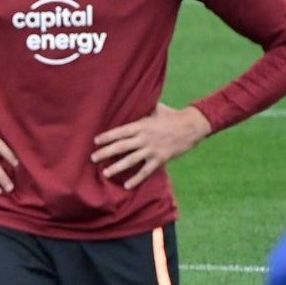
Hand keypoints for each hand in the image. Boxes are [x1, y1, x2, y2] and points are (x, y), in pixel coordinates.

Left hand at [92, 103, 211, 189]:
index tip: (95, 141)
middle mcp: (144, 138)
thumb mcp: (155, 108)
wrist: (193, 125)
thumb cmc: (172, 115)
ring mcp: (152, 149)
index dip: (107, 136)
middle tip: (93, 158)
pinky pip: (146, 171)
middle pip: (121, 147)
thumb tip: (131, 99)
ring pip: (131, 160)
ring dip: (117, 167)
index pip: (120, 131)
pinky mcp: (161, 159)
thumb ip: (142, 108)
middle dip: (105, 153)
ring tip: (105, 173)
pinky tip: (127, 185)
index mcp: (141, 125)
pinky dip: (136, 178)